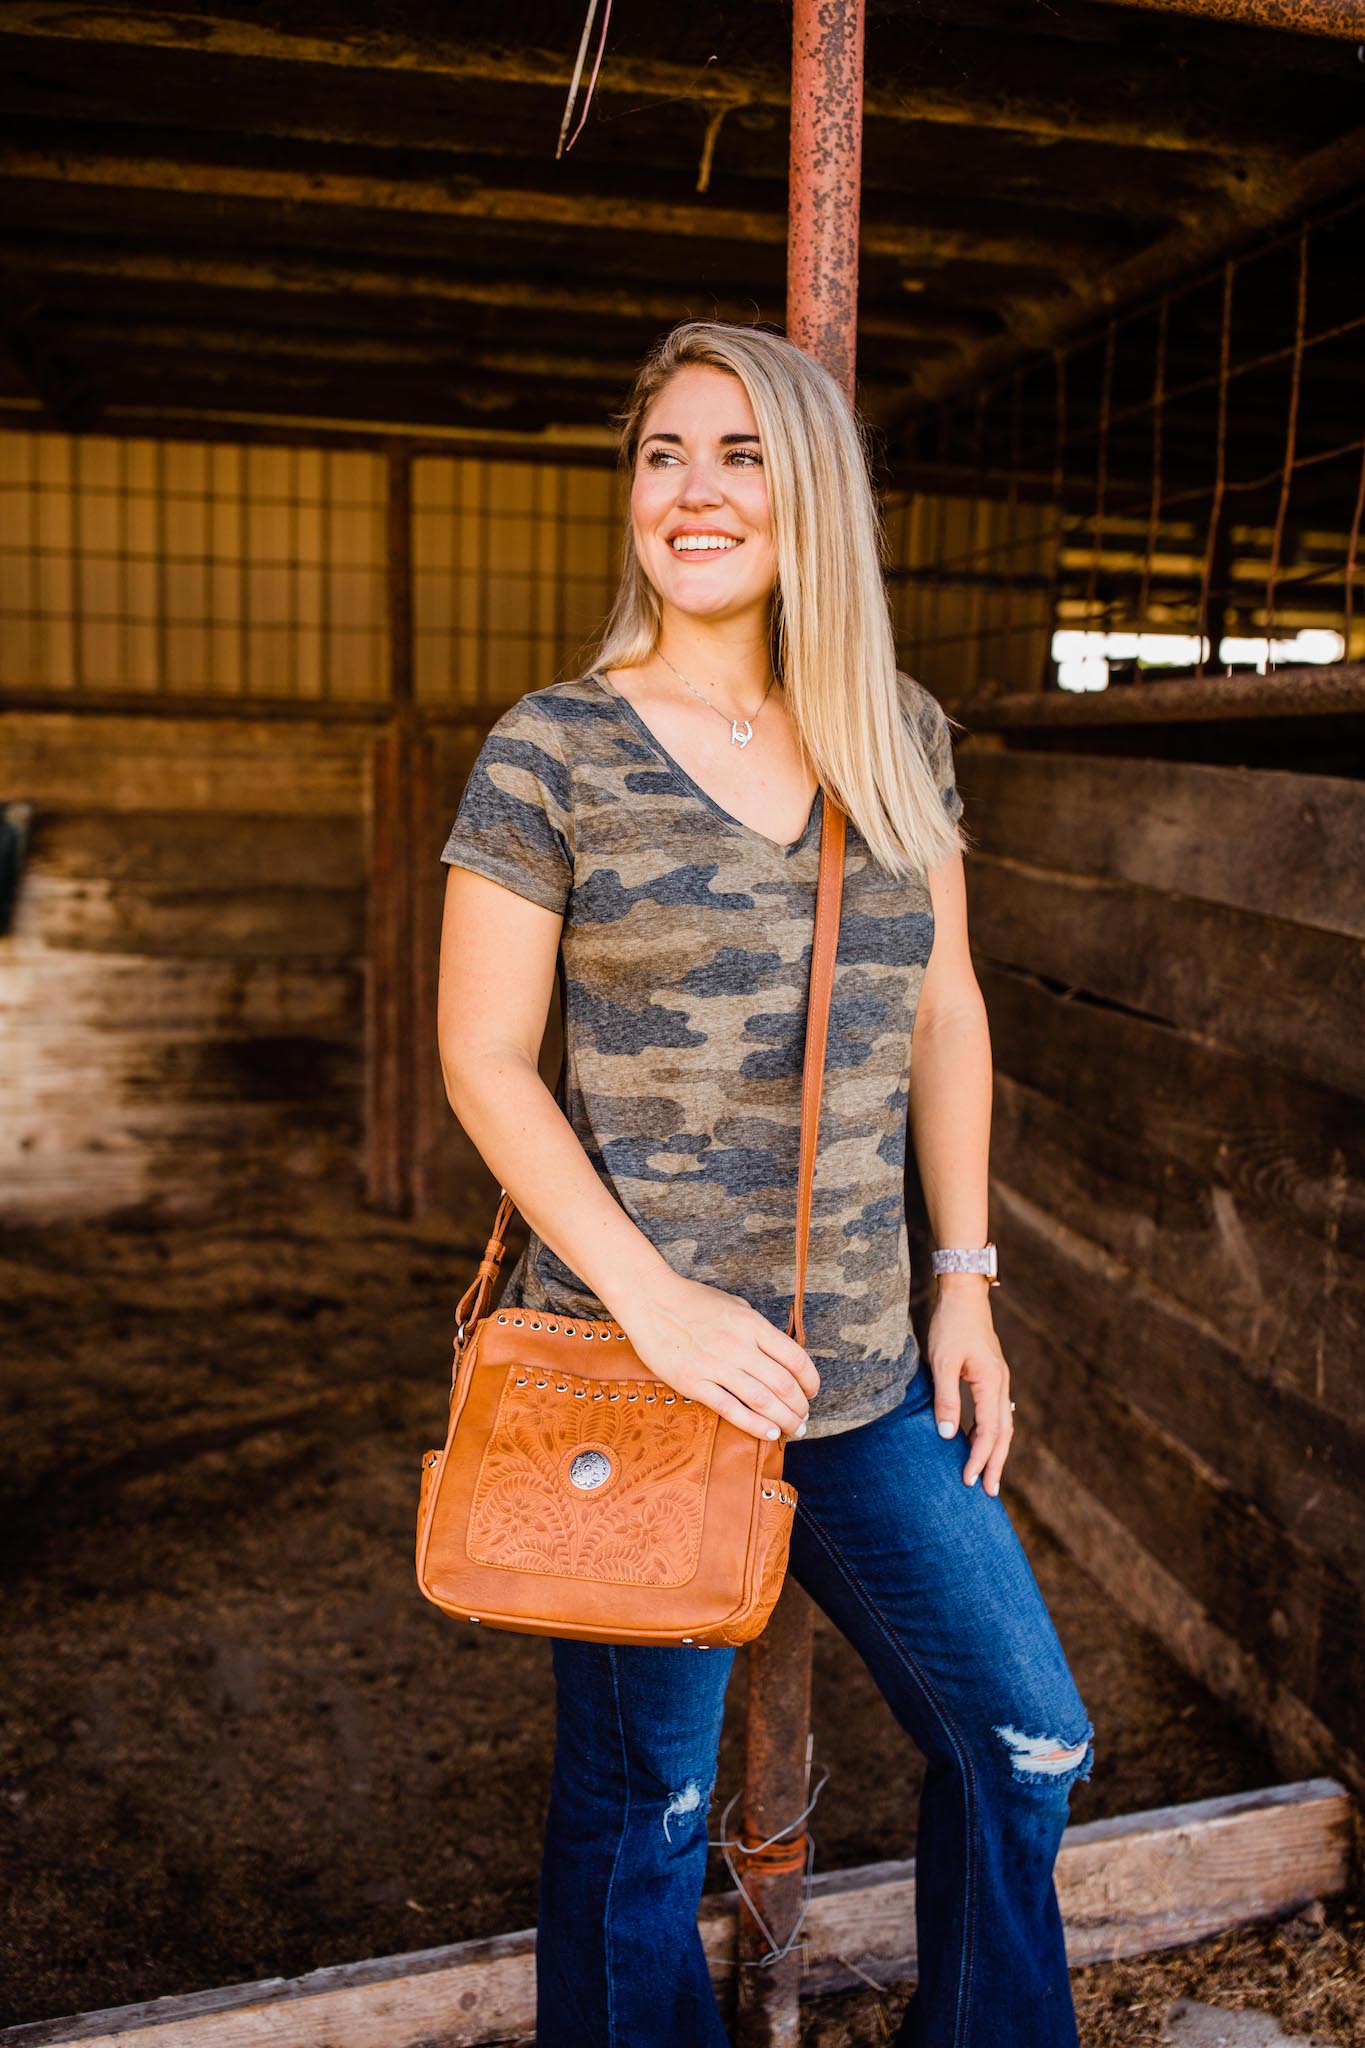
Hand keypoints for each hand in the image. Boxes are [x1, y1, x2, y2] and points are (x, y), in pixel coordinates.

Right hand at [615, 1268, 819, 1441]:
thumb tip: (779, 1355)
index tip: (812, 1392)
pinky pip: (730, 1409)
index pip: (795, 1358)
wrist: (650, 1300)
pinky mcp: (693, 1382)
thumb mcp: (734, 1305)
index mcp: (751, 1324)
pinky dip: (755, 1425)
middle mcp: (738, 1345)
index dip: (811, 1381)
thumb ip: (757, 1330)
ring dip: (784, 1420)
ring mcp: (715, 1365)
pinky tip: (769, 1434)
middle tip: (804, 1418)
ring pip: (762, 1401)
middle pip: (783, 1385)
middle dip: (800, 1407)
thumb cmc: (692, 1301)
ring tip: (793, 1430)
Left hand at [927, 1276, 1013, 1493]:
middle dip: (996, 1463)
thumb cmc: (951, 1325)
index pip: (989, 1431)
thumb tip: (948, 1436)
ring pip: (1003, 1424)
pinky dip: (990, 1432)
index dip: (980, 1458)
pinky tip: (978, 1441)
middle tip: (989, 1492)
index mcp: (991, 1383)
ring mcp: (998, 1379)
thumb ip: (946, 1399)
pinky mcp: (991, 1375)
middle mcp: (1000, 1384)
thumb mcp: (942, 1363)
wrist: (963, 1294)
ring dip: (996, 1450)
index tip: (969, 1480)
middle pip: (1003, 1433)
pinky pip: (996, 1412)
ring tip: (988, 1475)